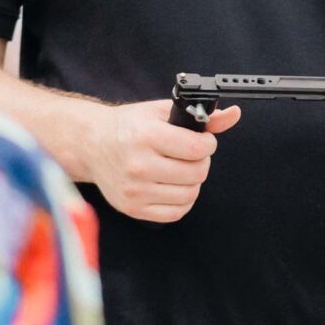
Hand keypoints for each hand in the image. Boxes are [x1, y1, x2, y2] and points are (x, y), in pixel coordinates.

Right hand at [76, 98, 239, 222]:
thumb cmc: (128, 126)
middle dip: (202, 162)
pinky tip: (175, 186)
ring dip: (193, 182)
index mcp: (145, 136)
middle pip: (196, 173)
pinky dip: (182, 201)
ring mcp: (135, 190)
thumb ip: (200, 116)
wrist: (92, 145)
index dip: (208, 144)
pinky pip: (175, 213)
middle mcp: (139, 165)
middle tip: (192, 155)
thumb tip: (233, 114)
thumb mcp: (161, 112)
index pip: (196, 148)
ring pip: (189, 194)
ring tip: (182, 169)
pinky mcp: (132, 208)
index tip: (203, 141)